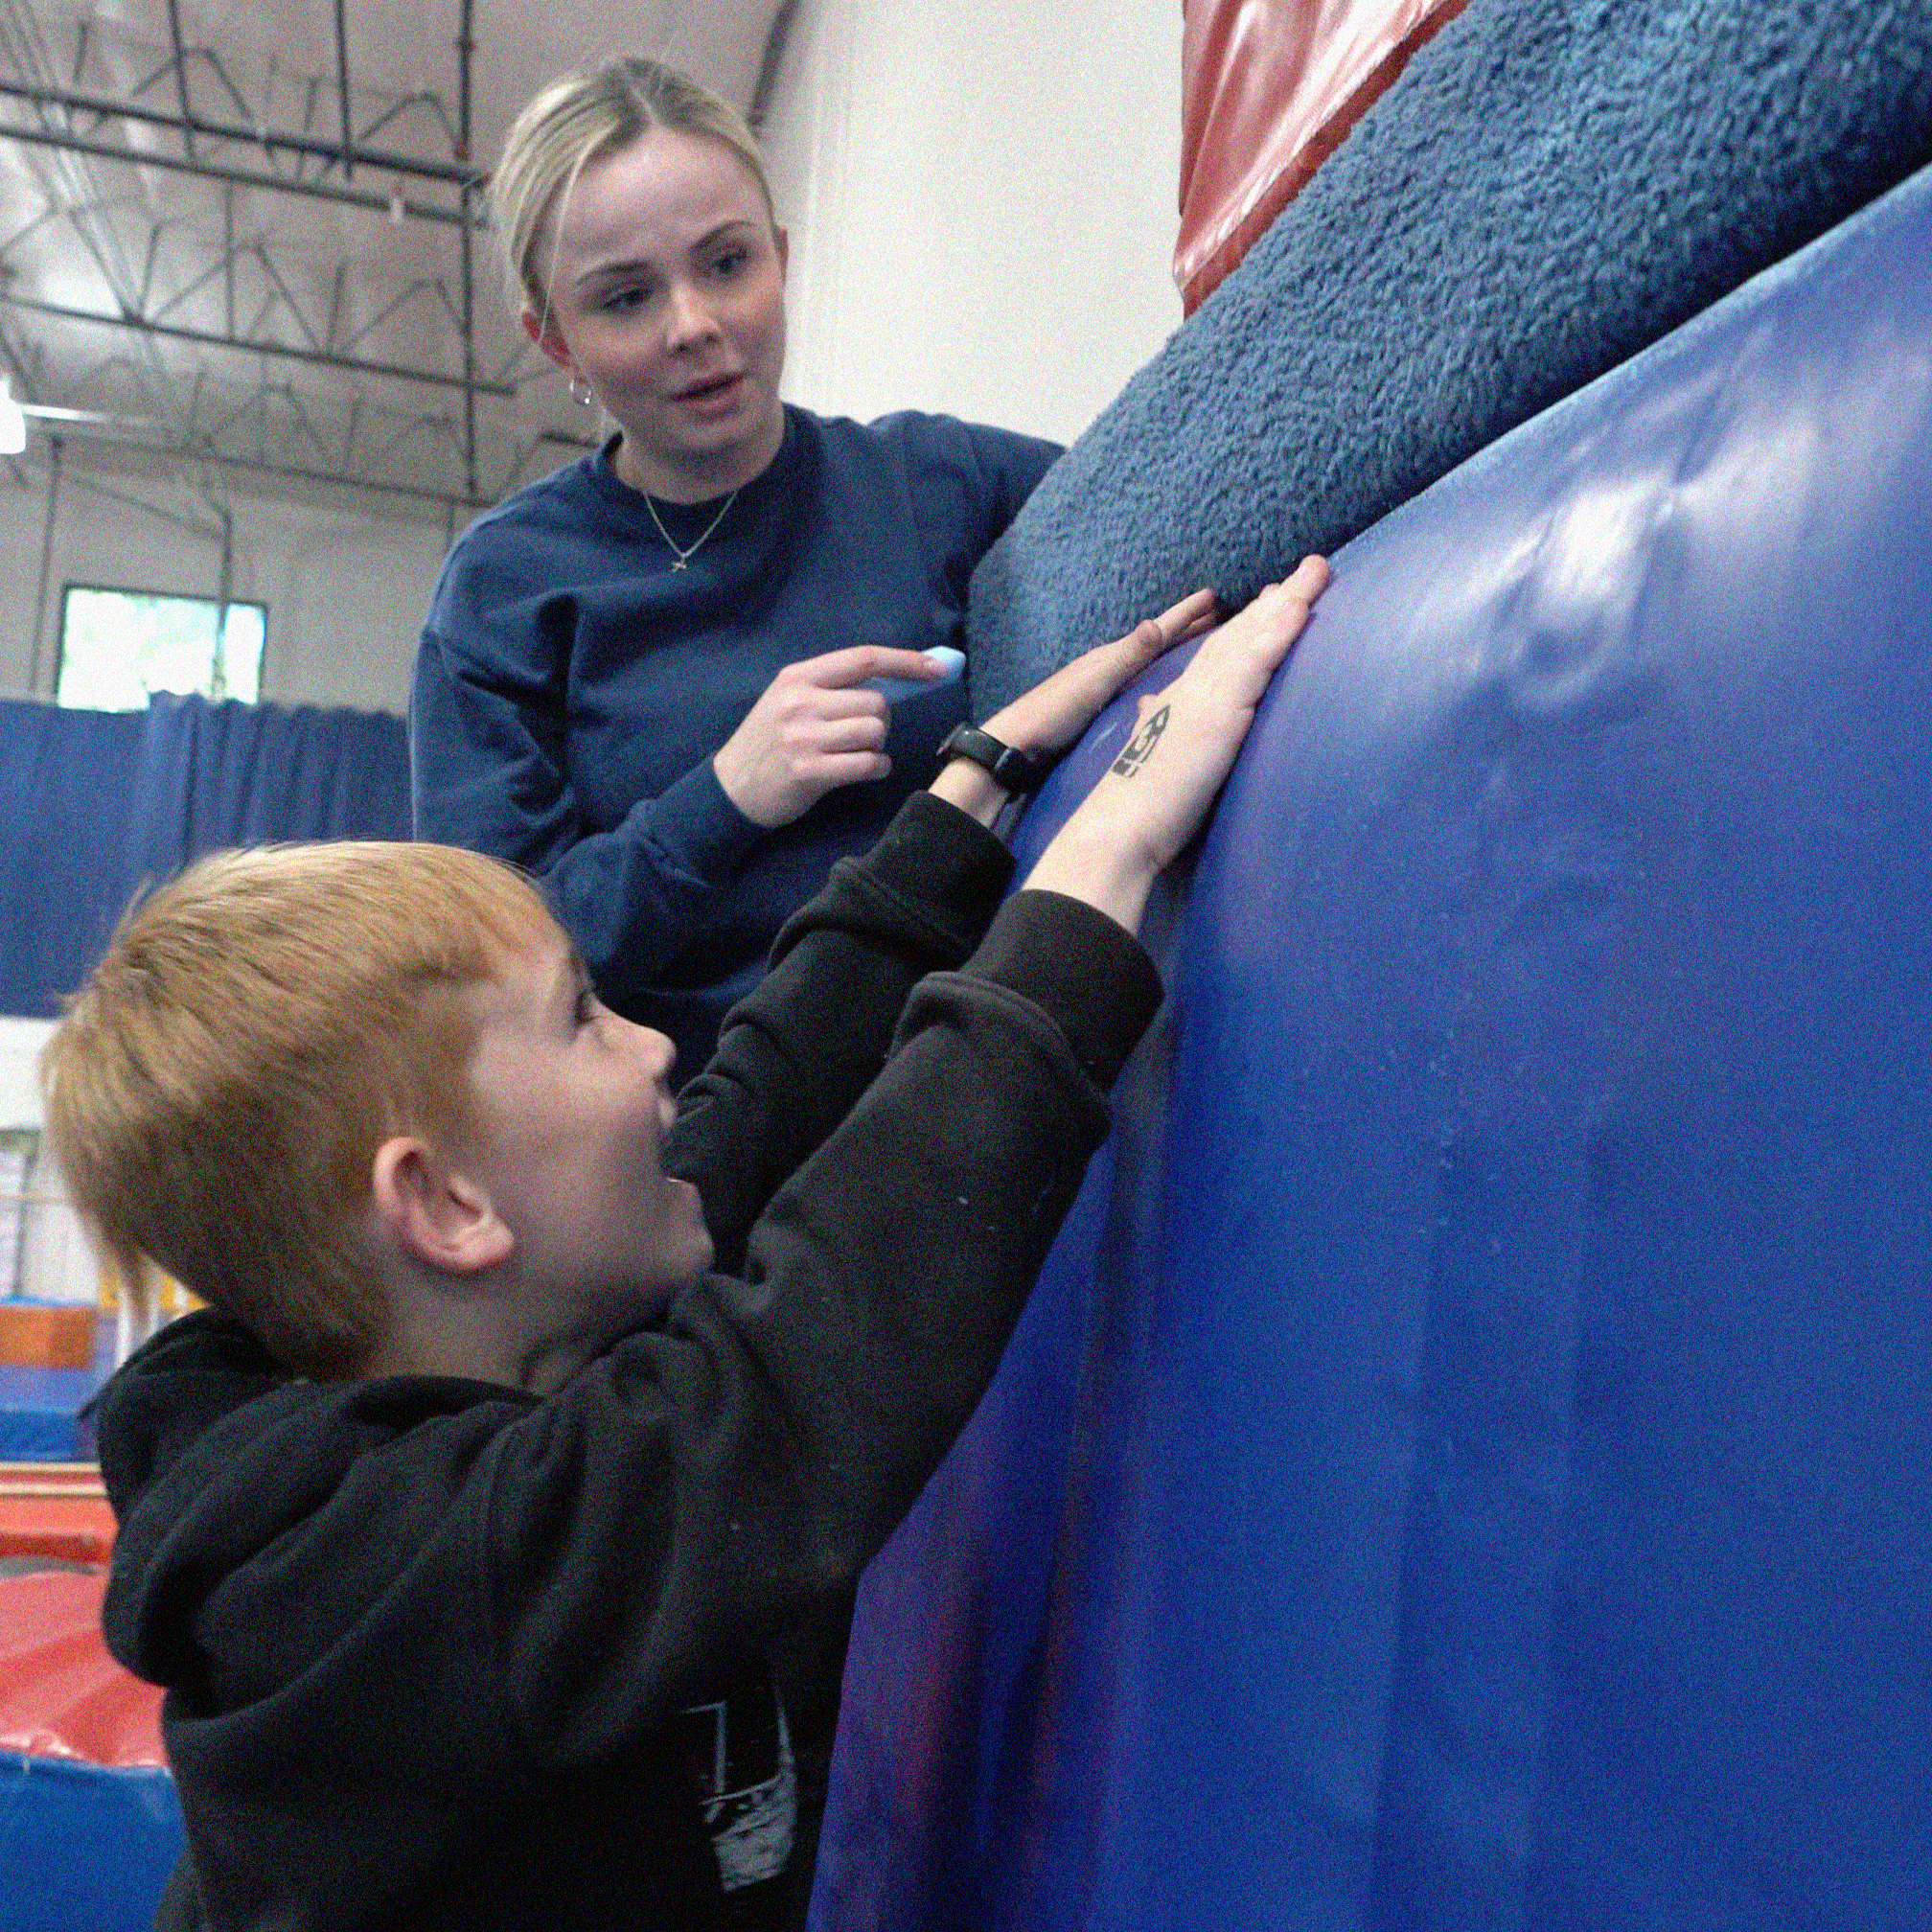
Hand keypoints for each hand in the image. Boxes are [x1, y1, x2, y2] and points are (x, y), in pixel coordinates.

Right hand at [713, 645, 946, 828]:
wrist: (731, 787)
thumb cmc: (769, 742)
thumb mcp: (788, 700)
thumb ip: (831, 688)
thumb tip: (892, 682)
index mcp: (798, 677)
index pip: (863, 658)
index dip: (905, 661)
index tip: (936, 668)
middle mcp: (801, 702)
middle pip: (876, 702)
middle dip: (881, 721)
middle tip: (860, 736)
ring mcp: (804, 737)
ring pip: (874, 731)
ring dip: (877, 747)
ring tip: (858, 754)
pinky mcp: (810, 771)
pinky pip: (868, 764)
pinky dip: (876, 768)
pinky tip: (862, 771)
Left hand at [930, 588, 1219, 823]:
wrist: (1017, 743)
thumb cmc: (1055, 712)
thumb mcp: (1095, 682)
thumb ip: (1126, 656)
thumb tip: (1156, 624)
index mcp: (1113, 657)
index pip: (1158, 631)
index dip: (1185, 615)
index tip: (1214, 597)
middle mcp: (1111, 665)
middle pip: (1157, 641)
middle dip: (1185, 627)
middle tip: (1217, 614)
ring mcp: (1104, 684)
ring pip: (1150, 660)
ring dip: (1174, 649)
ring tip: (1197, 642)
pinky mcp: (1100, 705)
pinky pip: (1141, 680)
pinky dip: (1158, 672)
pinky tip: (1162, 682)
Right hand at [1022, 555, 1328, 931]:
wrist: (1121, 825)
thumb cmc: (1138, 805)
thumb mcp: (1153, 755)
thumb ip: (1156, 723)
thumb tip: (1152, 706)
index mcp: (1179, 701)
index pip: (1221, 654)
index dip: (1250, 625)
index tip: (1274, 600)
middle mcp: (1192, 689)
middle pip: (1241, 634)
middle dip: (1276, 600)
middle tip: (1309, 570)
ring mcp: (1205, 696)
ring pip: (1252, 637)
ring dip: (1288, 601)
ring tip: (1318, 570)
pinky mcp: (1218, 712)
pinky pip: (1256, 662)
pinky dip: (1279, 632)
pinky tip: (1300, 608)